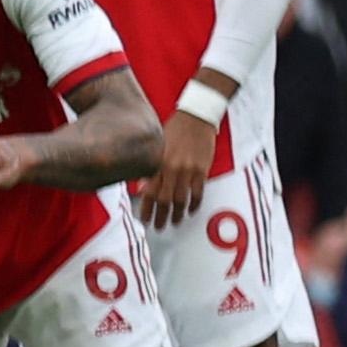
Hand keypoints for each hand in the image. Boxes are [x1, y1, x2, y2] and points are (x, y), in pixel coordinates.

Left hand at [136, 108, 219, 229]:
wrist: (196, 118)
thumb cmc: (173, 131)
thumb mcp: (156, 147)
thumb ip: (151, 168)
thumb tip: (143, 189)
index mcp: (157, 163)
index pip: (149, 192)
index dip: (147, 209)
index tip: (144, 220)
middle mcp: (171, 169)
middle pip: (165, 200)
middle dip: (161, 217)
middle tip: (158, 228)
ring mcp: (188, 170)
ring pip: (181, 200)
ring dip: (177, 214)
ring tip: (174, 223)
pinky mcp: (202, 170)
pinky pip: (198, 193)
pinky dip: (194, 204)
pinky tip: (190, 210)